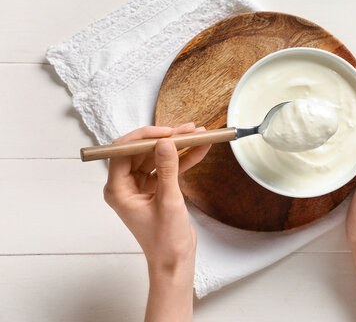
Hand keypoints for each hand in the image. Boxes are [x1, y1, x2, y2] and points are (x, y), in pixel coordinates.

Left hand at [103, 123, 210, 271]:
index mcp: (118, 189)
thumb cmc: (164, 240)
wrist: (175, 261)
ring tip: (198, 134)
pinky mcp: (157, 189)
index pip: (123, 152)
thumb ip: (167, 169)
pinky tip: (200, 148)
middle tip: (187, 130)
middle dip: (166, 139)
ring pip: (157, 157)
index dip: (143, 138)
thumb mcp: (168, 201)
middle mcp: (126, 185)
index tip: (166, 132)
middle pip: (142, 151)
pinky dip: (184, 159)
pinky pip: (169, 168)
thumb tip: (165, 142)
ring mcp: (142, 186)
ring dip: (178, 146)